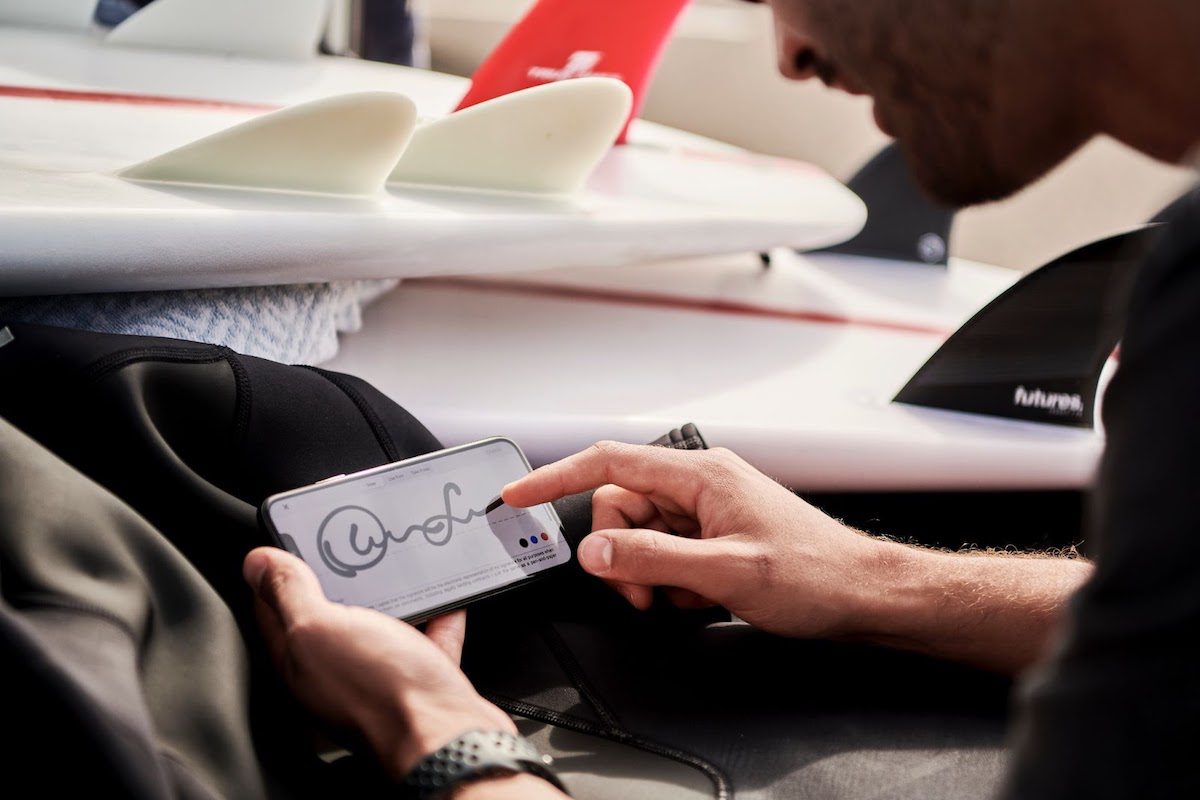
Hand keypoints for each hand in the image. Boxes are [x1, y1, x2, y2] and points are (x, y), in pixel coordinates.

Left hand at [243, 547, 514, 778]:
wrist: (447, 735)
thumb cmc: (380, 692)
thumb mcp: (318, 627)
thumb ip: (289, 593)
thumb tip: (257, 562)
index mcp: (299, 660)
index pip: (273, 608)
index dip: (276, 570)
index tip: (289, 537)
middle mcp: (335, 672)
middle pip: (328, 615)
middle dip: (334, 578)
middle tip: (343, 544)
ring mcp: (380, 677)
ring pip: (379, 626)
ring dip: (387, 596)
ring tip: (392, 564)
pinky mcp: (421, 680)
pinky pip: (427, 640)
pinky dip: (436, 617)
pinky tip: (444, 599)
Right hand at [502, 442, 889, 639]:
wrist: (864, 594)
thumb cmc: (815, 573)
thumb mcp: (725, 573)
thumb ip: (652, 559)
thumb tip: (593, 548)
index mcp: (700, 475)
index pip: (608, 464)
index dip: (554, 477)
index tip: (516, 495)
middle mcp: (700, 484)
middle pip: (620, 509)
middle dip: (619, 555)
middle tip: (642, 595)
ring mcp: (708, 510)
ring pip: (640, 536)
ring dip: (646, 574)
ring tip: (683, 599)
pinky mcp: (715, 534)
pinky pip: (666, 553)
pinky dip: (670, 581)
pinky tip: (702, 597)